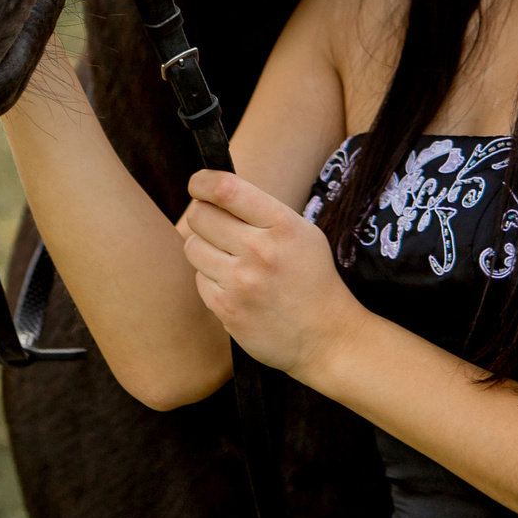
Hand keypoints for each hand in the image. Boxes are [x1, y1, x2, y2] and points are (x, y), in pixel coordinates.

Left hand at [176, 169, 361, 376]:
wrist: (324, 336)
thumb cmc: (312, 279)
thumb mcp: (301, 233)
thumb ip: (261, 212)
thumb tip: (213, 196)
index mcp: (281, 225)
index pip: (226, 190)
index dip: (203, 181)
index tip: (198, 184)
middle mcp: (259, 251)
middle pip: (200, 216)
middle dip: (203, 216)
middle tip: (216, 226)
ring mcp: (241, 282)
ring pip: (192, 246)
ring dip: (204, 248)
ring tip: (227, 257)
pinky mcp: (226, 309)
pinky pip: (198, 279)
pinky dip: (210, 278)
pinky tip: (233, 284)